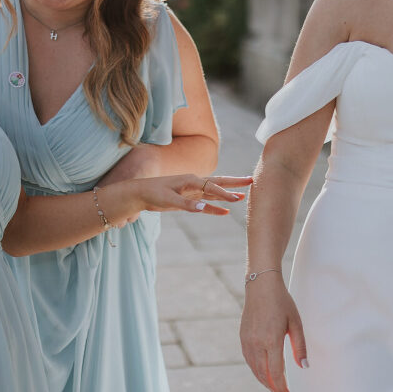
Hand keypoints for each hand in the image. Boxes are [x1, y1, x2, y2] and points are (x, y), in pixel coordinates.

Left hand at [116, 174, 250, 217]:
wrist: (140, 193)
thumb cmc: (153, 194)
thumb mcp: (168, 200)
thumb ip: (186, 204)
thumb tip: (202, 208)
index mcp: (190, 180)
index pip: (212, 187)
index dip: (224, 193)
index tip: (237, 198)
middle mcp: (194, 183)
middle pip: (218, 182)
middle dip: (234, 183)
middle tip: (251, 180)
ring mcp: (192, 191)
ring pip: (214, 192)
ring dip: (228, 193)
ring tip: (243, 195)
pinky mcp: (189, 198)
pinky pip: (206, 202)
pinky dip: (215, 207)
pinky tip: (225, 212)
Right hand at [240, 276, 305, 391]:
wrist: (260, 286)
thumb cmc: (282, 302)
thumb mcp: (296, 323)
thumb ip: (300, 346)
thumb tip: (304, 367)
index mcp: (271, 339)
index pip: (275, 373)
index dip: (282, 388)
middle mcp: (256, 342)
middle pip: (263, 375)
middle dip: (274, 389)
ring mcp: (247, 340)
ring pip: (254, 369)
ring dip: (264, 381)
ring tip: (276, 388)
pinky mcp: (242, 337)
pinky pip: (249, 360)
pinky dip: (256, 371)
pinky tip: (264, 373)